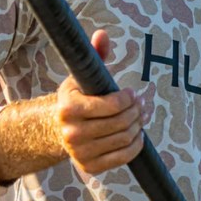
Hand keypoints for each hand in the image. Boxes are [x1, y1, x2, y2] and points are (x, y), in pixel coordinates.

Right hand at [56, 29, 148, 175]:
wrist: (58, 130)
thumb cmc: (76, 98)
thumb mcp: (81, 76)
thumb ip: (93, 55)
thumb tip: (102, 33)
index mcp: (68, 109)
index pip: (111, 105)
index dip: (128, 98)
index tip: (132, 93)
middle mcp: (71, 134)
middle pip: (121, 123)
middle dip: (137, 111)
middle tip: (142, 104)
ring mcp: (80, 153)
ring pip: (124, 138)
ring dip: (139, 126)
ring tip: (142, 116)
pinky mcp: (90, 167)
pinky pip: (123, 157)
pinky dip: (136, 145)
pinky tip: (138, 134)